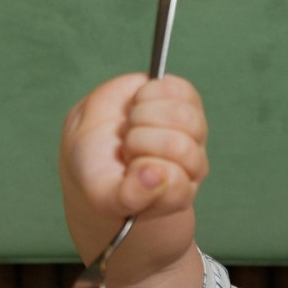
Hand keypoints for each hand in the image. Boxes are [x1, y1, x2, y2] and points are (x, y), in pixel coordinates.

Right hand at [60, 73, 209, 221]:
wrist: (93, 142)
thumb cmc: (100, 175)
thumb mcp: (105, 197)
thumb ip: (130, 196)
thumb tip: (156, 175)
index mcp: (177, 194)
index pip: (175, 180)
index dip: (144, 169)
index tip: (127, 168)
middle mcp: (193, 165)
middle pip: (179, 146)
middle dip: (138, 141)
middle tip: (126, 147)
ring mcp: (194, 132)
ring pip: (181, 116)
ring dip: (143, 116)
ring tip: (131, 126)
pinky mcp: (186, 101)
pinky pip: (177, 90)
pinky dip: (148, 93)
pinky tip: (139, 105)